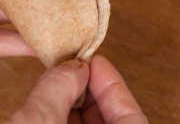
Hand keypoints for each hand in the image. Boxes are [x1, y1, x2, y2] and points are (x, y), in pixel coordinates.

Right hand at [7, 55, 147, 123]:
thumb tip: (71, 67)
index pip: (130, 116)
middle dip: (88, 90)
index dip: (112, 84)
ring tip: (58, 80)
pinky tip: (49, 100)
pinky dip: (61, 115)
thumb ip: (58, 90)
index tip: (94, 61)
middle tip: (73, 69)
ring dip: (72, 102)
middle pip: (107, 118)